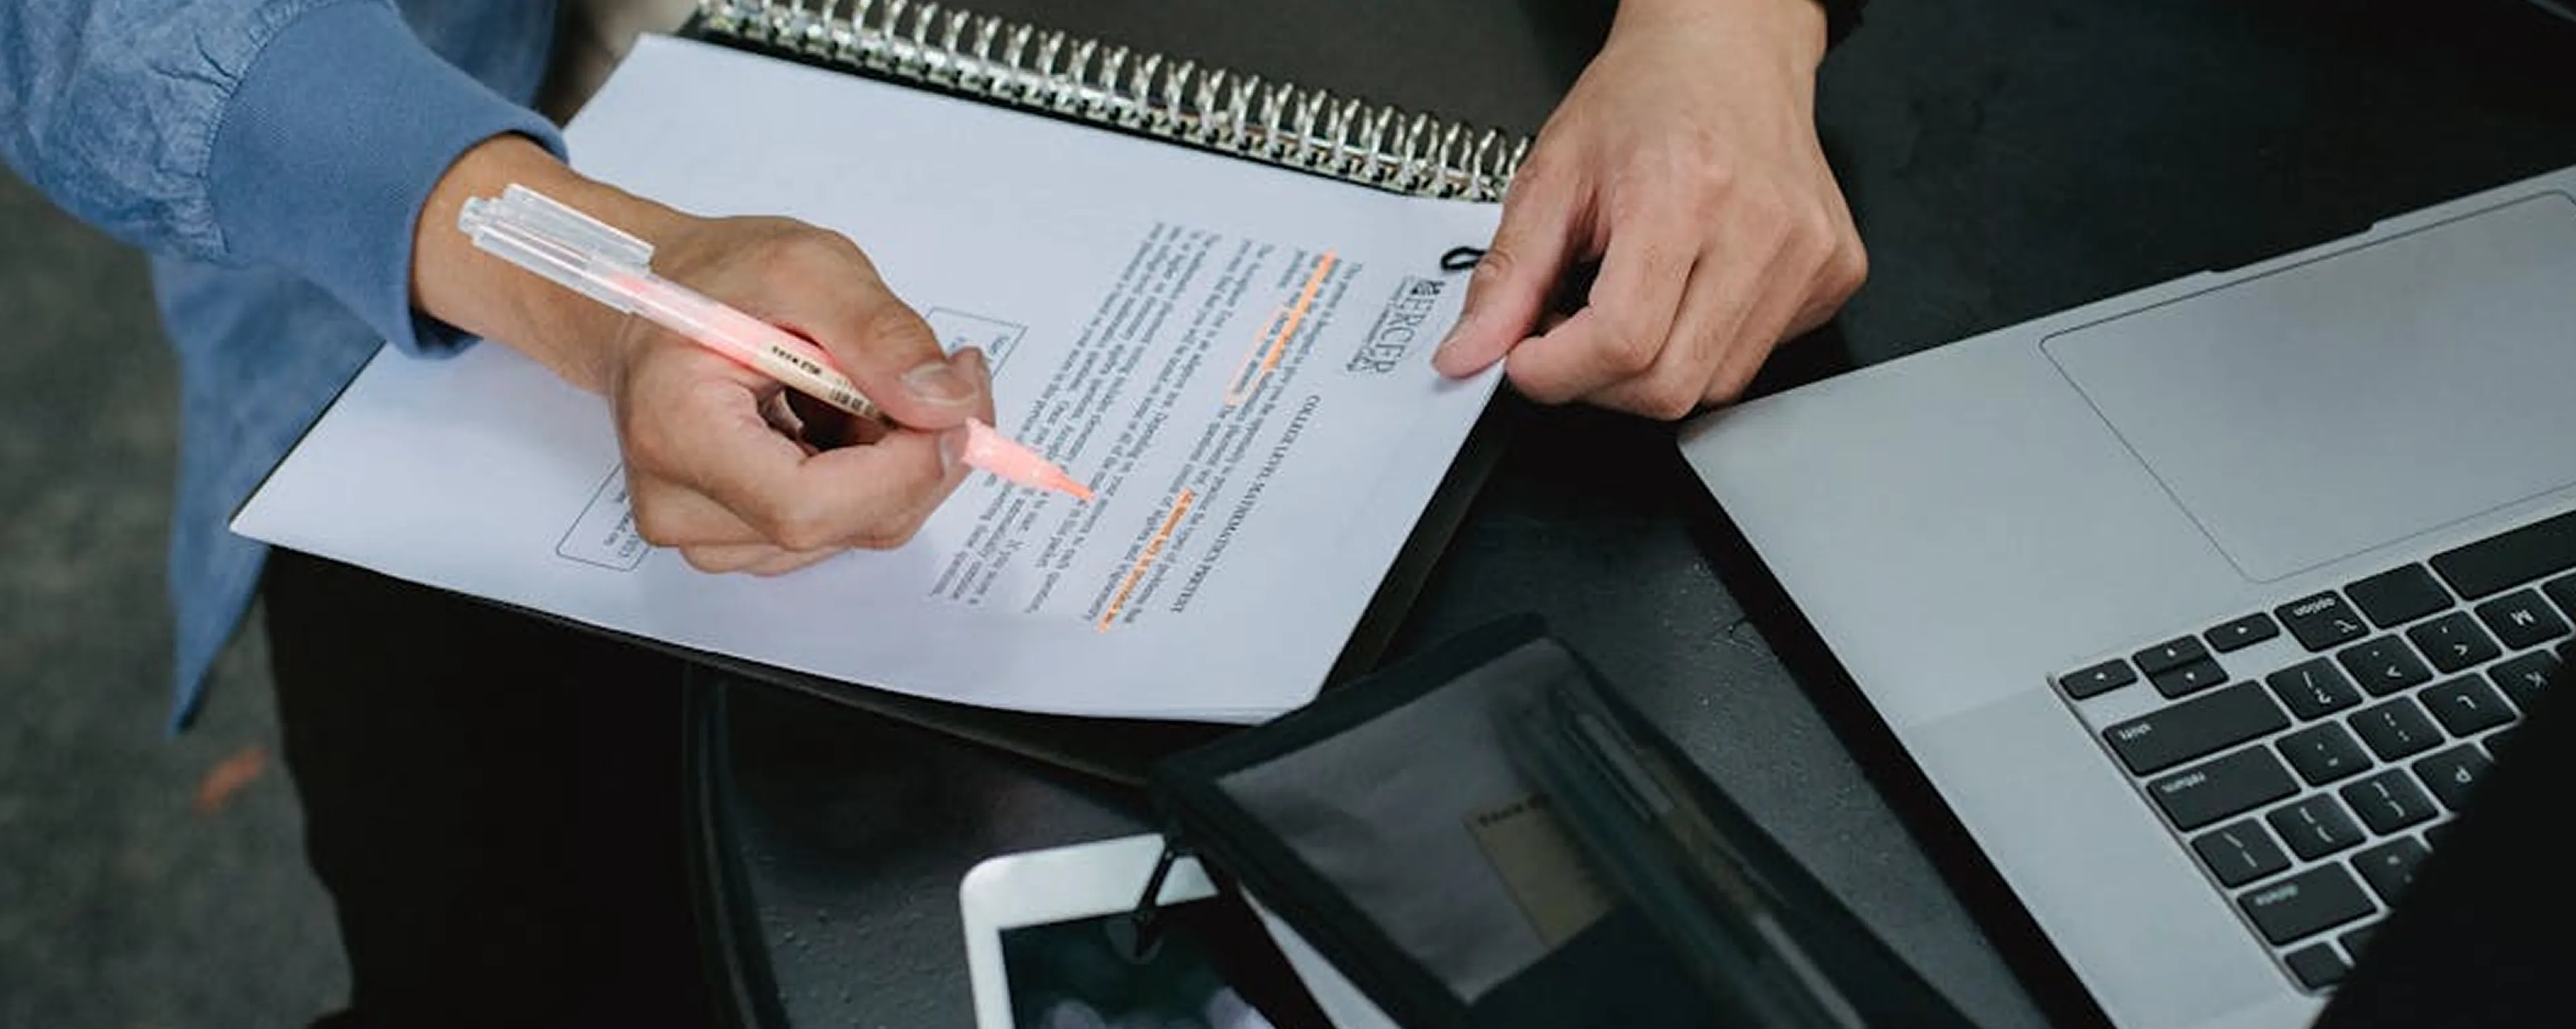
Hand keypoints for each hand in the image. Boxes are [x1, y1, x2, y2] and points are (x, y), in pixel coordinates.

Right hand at [414, 137, 990, 573]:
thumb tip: (950, 404)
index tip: (957, 397)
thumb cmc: (714, 279)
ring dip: (898, 458)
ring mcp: (712, 537)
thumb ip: (879, 332)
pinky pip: (849, 526)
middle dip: (922, 452)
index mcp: (676, 434)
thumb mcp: (802, 264)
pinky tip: (845, 417)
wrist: (653, 301)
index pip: (806, 506)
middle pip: (848, 524)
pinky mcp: (744, 543)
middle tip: (946, 371)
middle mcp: (682, 507)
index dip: (903, 467)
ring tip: (861, 382)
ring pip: (863, 528)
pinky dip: (876, 472)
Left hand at [1430, 0, 1866, 418]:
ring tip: (1628, 304)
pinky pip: (1757, 357)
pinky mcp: (1834, 274)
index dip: (1557, 371)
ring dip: (1652, 370)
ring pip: (1716, 385)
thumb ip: (1507, 276)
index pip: (1622, 342)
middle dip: (1599, 382)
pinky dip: (1707, 346)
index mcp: (1684, 195)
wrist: (1726, 49)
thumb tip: (1469, 354)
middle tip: (1569, 334)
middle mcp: (1761, 229)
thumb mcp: (1553, 174)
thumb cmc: (1648, 96)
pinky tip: (1688, 291)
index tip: (1526, 357)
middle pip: (1670, 387)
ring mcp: (1809, 256)